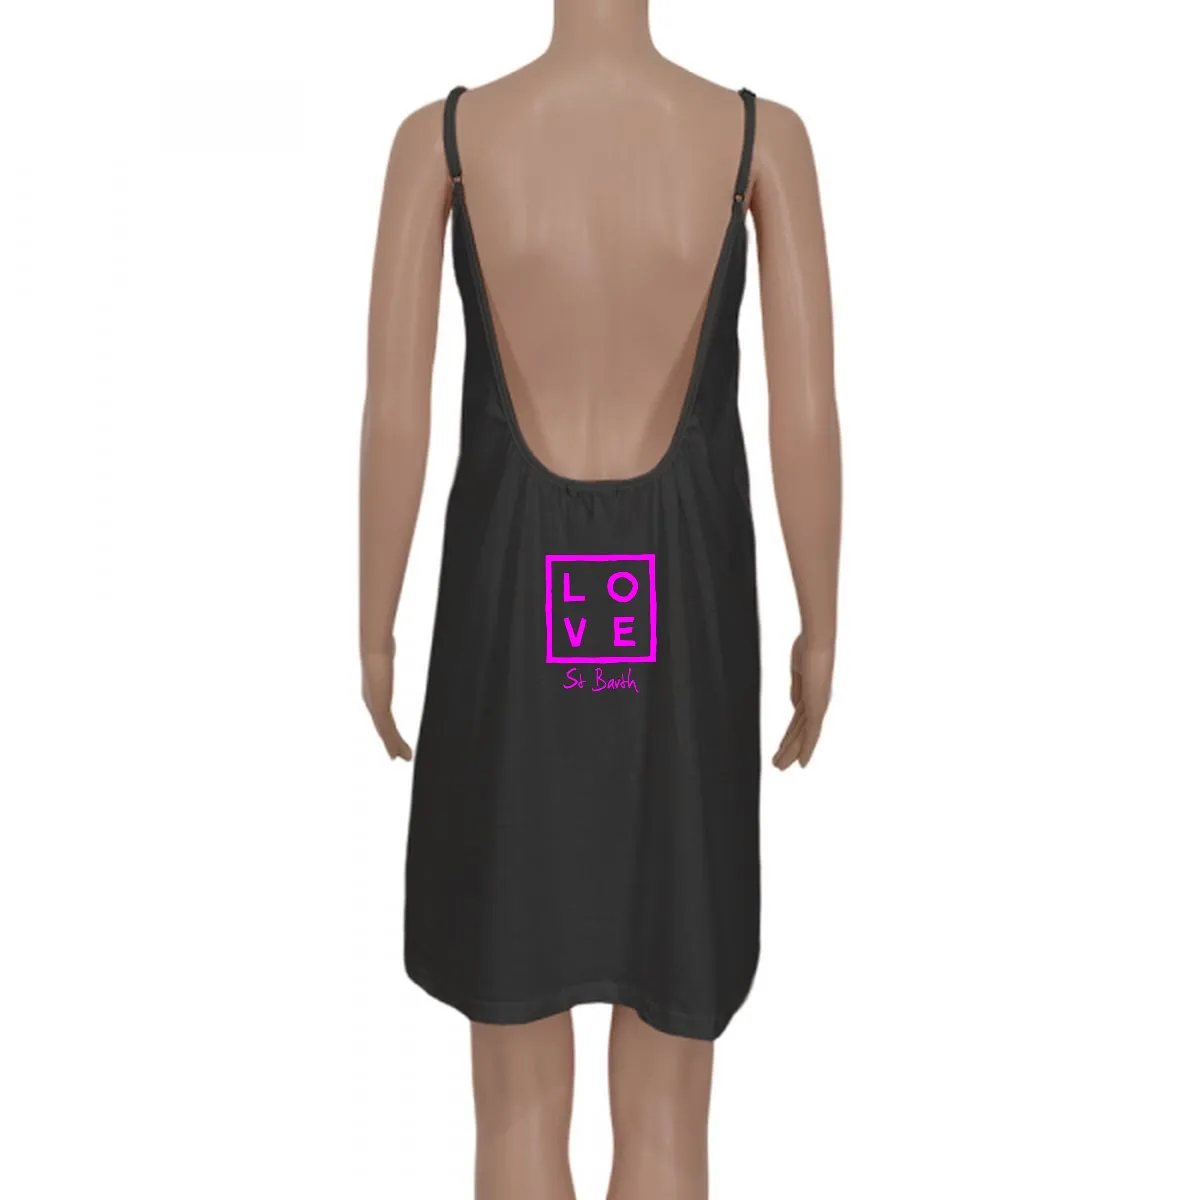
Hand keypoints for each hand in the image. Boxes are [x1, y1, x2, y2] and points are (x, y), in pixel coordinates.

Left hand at [361, 648, 412, 760]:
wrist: (374, 651)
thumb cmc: (380, 647)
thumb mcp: (386, 654)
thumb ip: (387, 653)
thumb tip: (390, 642)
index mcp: (373, 691)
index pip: (382, 714)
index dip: (387, 728)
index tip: (393, 738)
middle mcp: (371, 701)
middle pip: (383, 726)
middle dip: (390, 741)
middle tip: (398, 756)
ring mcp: (374, 706)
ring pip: (385, 732)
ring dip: (394, 746)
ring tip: (405, 758)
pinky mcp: (380, 710)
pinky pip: (387, 731)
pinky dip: (393, 743)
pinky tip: (397, 754)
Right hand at [772, 631, 832, 769]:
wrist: (817, 641)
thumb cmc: (807, 647)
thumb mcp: (798, 671)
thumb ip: (797, 690)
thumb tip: (795, 705)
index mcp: (812, 694)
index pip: (798, 721)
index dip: (790, 736)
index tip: (783, 747)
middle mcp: (817, 704)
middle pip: (799, 733)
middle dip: (788, 749)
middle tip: (778, 764)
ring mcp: (818, 707)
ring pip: (802, 737)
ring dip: (790, 753)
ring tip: (778, 767)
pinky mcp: (818, 709)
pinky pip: (811, 735)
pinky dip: (806, 750)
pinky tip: (801, 763)